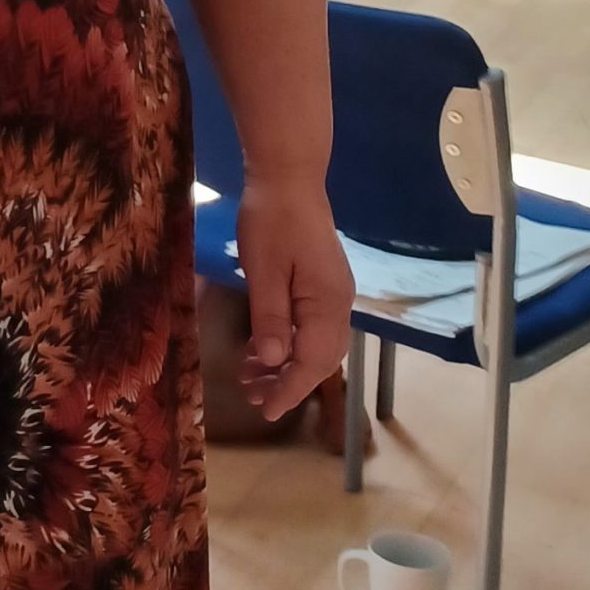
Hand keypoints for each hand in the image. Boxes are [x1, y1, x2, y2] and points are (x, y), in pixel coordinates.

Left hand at [233, 173, 351, 422]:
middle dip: (288, 382)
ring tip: (251, 379)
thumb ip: (270, 317)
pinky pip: (310, 326)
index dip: (291, 389)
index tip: (267, 411)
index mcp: (328, 303)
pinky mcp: (322, 285)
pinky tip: (261, 349)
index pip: (314, 360)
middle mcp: (339, 304)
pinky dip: (288, 343)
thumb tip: (274, 362)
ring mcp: (333, 294)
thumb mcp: (263, 270)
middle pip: (320, 358)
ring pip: (315, 344)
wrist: (288, 177)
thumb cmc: (271, 220)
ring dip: (286, 365)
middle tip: (253, 398)